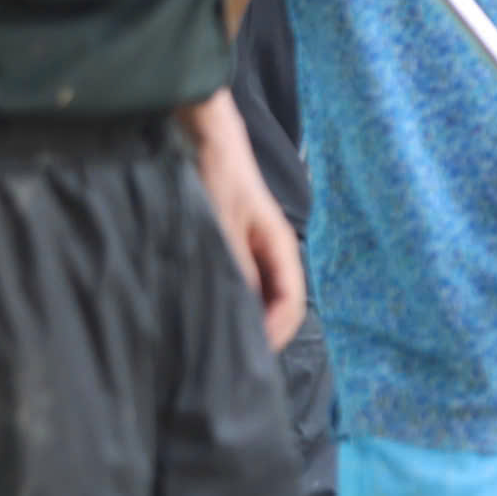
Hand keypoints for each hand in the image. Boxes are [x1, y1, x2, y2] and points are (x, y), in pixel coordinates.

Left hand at [185, 99, 305, 349]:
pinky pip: (241, 283)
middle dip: (262, 332)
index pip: (291, 304)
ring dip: (245, 317)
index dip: (275, 333)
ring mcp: (255, 251)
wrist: (206, 138)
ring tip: (216, 338)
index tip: (248, 356)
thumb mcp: (223, 228)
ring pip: (259, 296)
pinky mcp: (236, 246)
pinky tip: (208, 309)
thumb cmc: (219, 178)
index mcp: (281, 249)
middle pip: (278, 305)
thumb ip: (234, 270)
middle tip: (230, 357)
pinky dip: (231, 300)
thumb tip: (238, 315)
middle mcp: (274, 254)